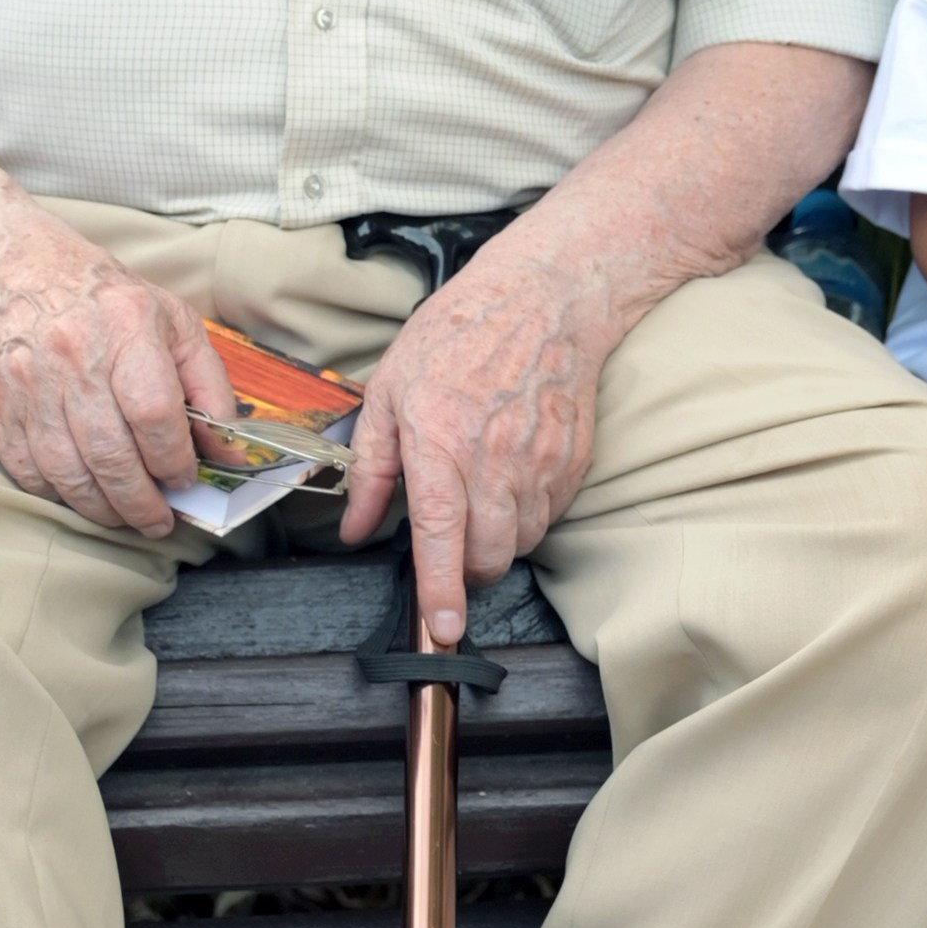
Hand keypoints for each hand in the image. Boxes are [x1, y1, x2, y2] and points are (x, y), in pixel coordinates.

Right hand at [0, 214, 233, 536]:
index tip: (184, 479)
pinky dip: (57, 495)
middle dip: (141, 502)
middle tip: (159, 520)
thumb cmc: (100, 297)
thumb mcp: (172, 321)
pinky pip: (27, 470)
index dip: (173, 459)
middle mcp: (72, 355)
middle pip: (111, 454)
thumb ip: (209, 386)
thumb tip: (227, 450)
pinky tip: (82, 495)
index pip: (154, 413)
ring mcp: (26, 382)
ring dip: (102, 508)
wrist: (6, 266)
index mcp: (126, 327)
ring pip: (67, 473)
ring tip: (125, 516)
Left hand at [340, 246, 614, 642]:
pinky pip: (549, 516)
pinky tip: (510, 479)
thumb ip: (371, 466)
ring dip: (497, 542)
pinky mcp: (572, 461)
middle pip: (488, 554)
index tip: (443, 628)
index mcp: (440, 438)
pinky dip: (526, 515)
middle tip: (449, 546)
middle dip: (465, 570)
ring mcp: (540, 461)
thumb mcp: (390, 389)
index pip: (442, 531)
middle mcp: (494, 456)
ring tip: (480, 499)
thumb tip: (354, 527)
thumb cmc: (459, 335)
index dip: (441, 587)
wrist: (544, 299)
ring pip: (521, 542)